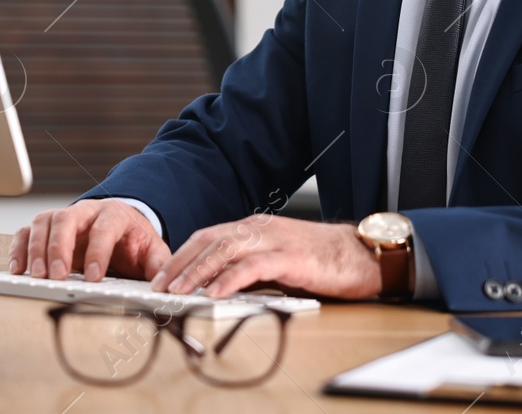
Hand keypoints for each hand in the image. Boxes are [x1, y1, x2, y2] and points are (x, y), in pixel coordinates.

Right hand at [10, 199, 170, 282]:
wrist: (122, 226)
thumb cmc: (133, 241)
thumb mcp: (152, 250)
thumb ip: (158, 264)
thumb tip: (163, 284)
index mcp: (114, 215)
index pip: (104, 227)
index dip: (98, 251)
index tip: (93, 277)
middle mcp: (85, 212)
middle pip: (67, 219)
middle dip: (60, 247)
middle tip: (56, 276)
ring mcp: (63, 218)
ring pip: (43, 222)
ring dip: (36, 249)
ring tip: (37, 275)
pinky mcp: (46, 229)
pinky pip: (26, 231)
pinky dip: (19, 248)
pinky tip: (18, 269)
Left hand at [151, 215, 380, 299]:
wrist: (362, 254)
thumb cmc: (322, 260)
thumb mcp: (278, 260)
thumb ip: (249, 268)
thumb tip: (217, 285)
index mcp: (255, 227)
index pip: (208, 236)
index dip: (183, 255)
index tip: (162, 275)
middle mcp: (260, 229)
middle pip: (209, 241)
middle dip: (180, 263)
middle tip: (158, 285)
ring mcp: (274, 240)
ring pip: (224, 251)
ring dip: (196, 272)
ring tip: (177, 291)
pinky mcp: (289, 257)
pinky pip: (252, 267)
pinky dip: (228, 280)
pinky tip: (213, 293)